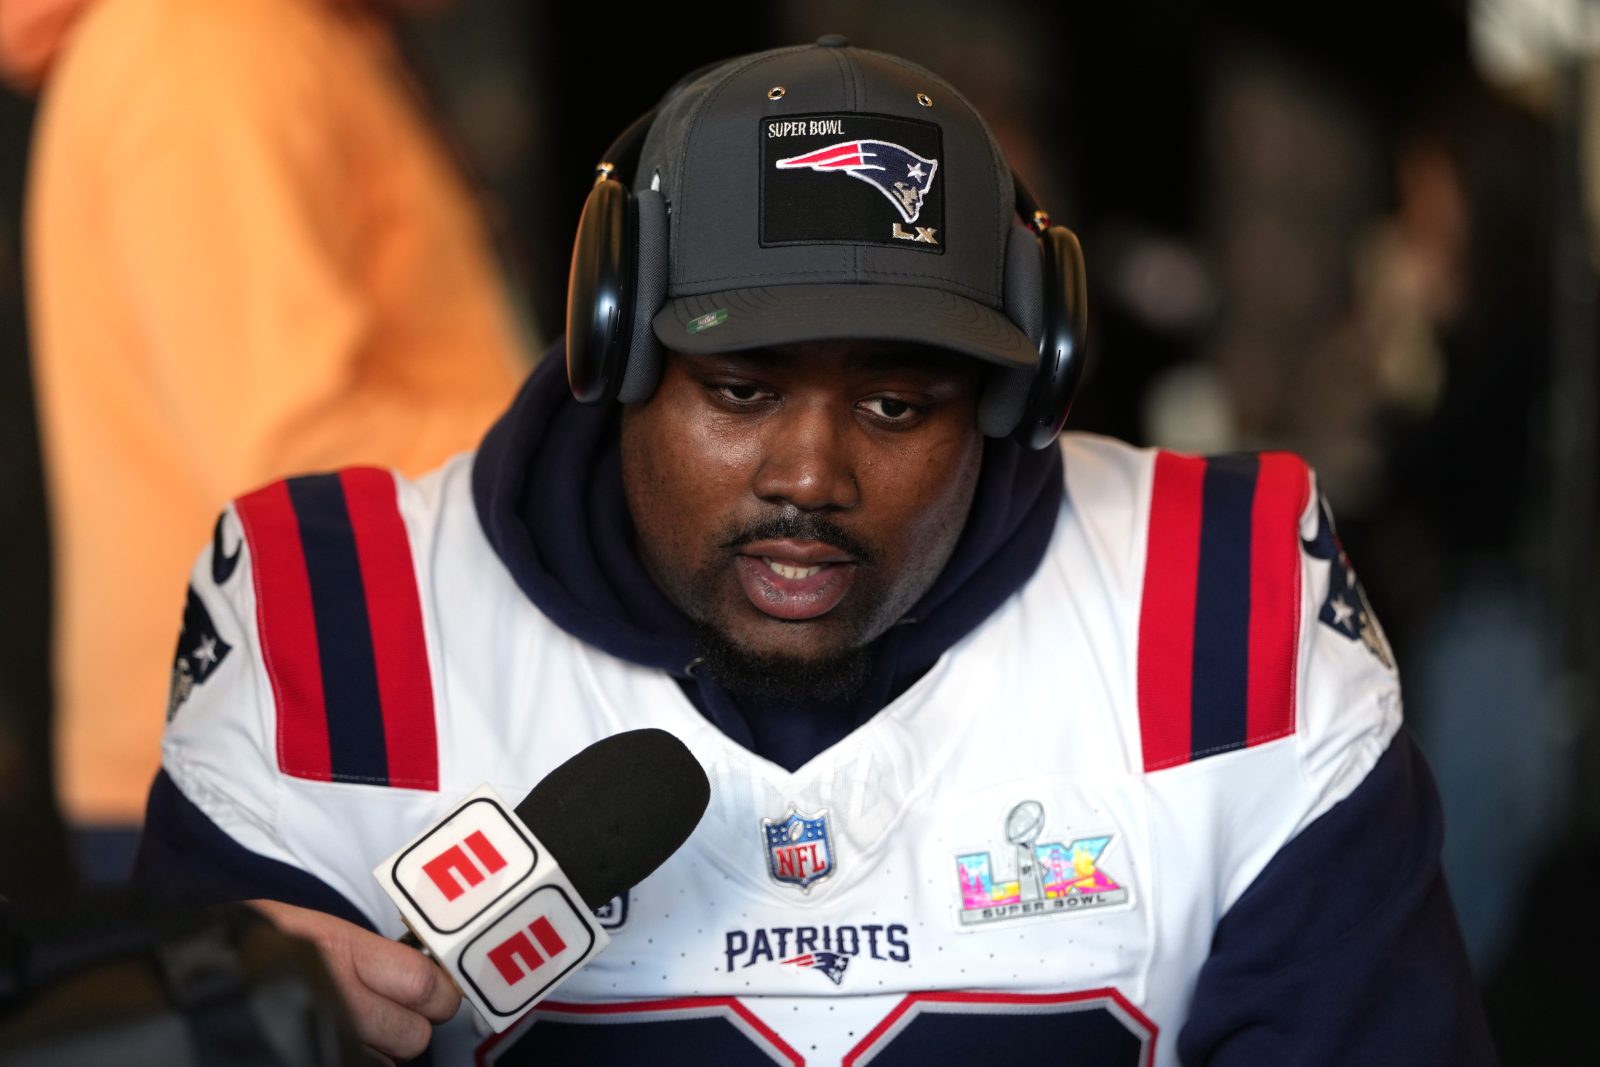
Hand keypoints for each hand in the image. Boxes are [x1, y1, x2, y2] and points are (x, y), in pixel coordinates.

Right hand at [248, 898, 461, 1063]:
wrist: (205, 969)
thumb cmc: (262, 943)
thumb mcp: (322, 930)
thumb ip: (378, 955)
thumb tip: (431, 977)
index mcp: (346, 953)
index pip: (425, 985)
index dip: (438, 993)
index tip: (434, 989)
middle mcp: (339, 1002)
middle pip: (415, 1036)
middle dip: (411, 1026)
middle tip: (393, 1009)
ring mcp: (327, 1039)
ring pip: (390, 1063)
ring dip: (383, 1048)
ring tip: (354, 1023)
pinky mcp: (315, 1057)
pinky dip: (360, 1059)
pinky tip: (339, 1041)